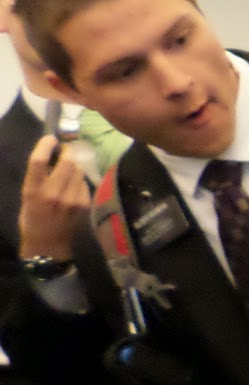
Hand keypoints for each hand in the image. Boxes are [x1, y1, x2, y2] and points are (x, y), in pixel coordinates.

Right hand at [17, 135, 88, 260]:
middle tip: (64, 151)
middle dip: (67, 152)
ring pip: (79, 170)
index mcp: (33, 190)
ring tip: (68, 171)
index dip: (46, 144)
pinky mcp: (84, 204)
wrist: (48, 245)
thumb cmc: (32, 219)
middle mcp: (53, 193)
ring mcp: (71, 199)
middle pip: (67, 161)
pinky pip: (84, 182)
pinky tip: (73, 187)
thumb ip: (39, 177)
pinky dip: (79, 180)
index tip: (51, 138)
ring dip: (74, 165)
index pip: (39, 160)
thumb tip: (52, 156)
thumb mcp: (27, 197)